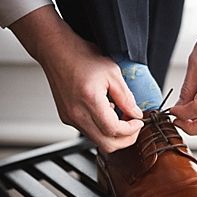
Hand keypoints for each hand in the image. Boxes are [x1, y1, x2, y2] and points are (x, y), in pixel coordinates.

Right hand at [9, 6, 142, 152]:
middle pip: (106, 144)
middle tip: (134, 125)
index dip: (131, 130)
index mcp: (89, 101)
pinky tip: (107, 112)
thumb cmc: (82, 57)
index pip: (114, 131)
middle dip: (125, 139)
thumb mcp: (113, 73)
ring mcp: (69, 118)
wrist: (57, 52)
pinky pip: (88, 132)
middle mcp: (76, 114)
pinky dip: (102, 128)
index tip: (139, 122)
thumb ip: (126, 97)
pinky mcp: (66, 117)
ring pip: (97, 140)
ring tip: (120, 116)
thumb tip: (136, 114)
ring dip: (113, 134)